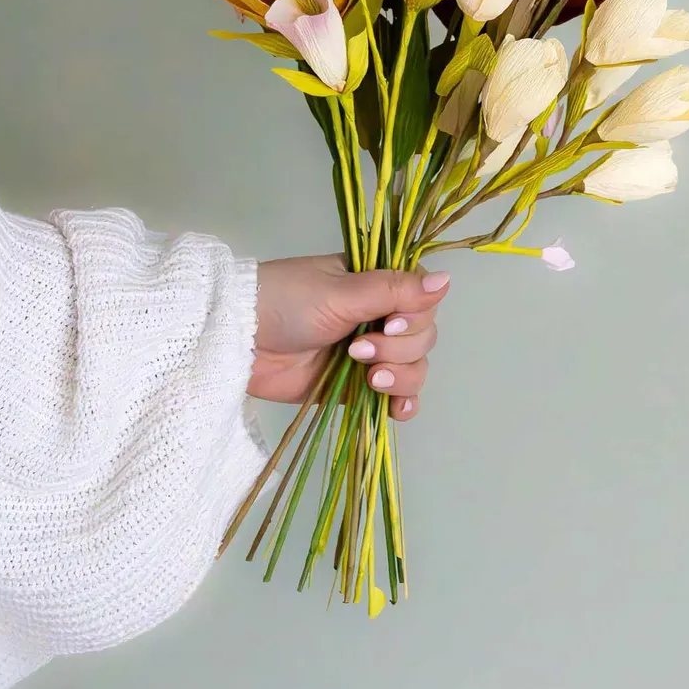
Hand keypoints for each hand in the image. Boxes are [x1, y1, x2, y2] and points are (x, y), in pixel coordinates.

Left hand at [249, 255, 449, 420]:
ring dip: (400, 376)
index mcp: (377, 284)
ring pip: (415, 368)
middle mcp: (379, 317)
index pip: (424, 299)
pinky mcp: (358, 387)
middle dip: (400, 349)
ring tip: (367, 377)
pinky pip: (397, 398)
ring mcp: (371, 354)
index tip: (388, 324)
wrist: (240, 342)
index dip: (416, 316)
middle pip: (424, 337)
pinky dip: (403, 403)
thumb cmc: (285, 302)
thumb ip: (393, 290)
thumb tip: (448, 280)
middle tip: (358, 349)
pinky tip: (396, 408)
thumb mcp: (340, 291)